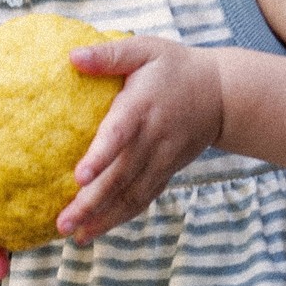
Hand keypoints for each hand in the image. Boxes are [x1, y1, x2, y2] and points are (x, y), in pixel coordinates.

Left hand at [59, 36, 223, 242]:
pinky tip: (95, 231)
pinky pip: (142, 199)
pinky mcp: (165, 171)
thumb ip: (110, 55)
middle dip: (91, 203)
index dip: (101, 157)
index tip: (79, 177)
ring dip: (103, 218)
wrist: (222, 94)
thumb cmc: (175, 67)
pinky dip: (120, 218)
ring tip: (74, 236)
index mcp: (142, 107)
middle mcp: (152, 139)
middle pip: (120, 176)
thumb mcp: (146, 49)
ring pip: (131, 195)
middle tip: (63, 223)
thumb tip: (72, 56)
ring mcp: (161, 160)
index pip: (119, 135)